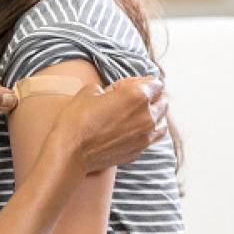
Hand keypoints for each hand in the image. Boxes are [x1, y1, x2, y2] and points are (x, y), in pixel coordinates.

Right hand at [52, 77, 168, 173]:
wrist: (71, 151)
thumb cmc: (77, 119)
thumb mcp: (89, 91)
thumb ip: (108, 89)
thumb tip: (111, 93)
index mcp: (137, 96)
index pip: (155, 84)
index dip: (142, 81)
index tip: (129, 85)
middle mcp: (147, 116)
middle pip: (162, 102)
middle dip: (151, 98)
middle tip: (132, 98)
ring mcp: (146, 136)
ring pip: (162, 123)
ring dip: (153, 116)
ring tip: (137, 115)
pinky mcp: (139, 151)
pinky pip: (152, 138)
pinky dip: (146, 132)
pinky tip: (131, 131)